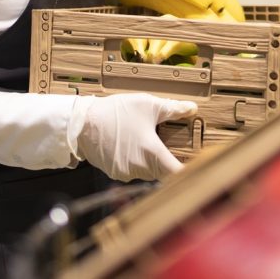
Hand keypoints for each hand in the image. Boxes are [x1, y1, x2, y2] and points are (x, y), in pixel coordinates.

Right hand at [69, 93, 196, 181]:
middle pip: (163, 173)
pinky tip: (131, 146)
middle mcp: (140, 169)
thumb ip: (172, 109)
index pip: (177, 174)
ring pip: (148, 172)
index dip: (190, 174)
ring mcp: (126, 174)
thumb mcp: (147, 105)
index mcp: (152, 154)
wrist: (82, 123)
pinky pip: (133, 171)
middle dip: (169, 162)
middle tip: (174, 149)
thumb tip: (192, 108)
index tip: (197, 169)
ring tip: (147, 142)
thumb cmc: (116, 113)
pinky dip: (136, 162)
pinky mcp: (115, 173)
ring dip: (151, 161)